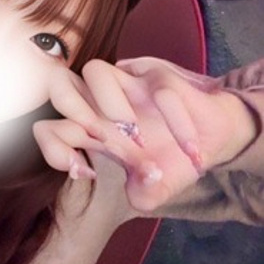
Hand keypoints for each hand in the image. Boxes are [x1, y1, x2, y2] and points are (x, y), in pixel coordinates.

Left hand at [33, 57, 256, 211]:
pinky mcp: (159, 75)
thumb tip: (140, 192)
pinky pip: (160, 88)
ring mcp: (128, 84)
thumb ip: (145, 194)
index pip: (49, 128)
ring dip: (110, 104)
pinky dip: (176, 123)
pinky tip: (190, 150)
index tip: (86, 173)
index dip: (55, 150)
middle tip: (103, 140)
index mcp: (90, 129)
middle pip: (59, 85)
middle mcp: (102, 103)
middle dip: (73, 112)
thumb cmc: (171, 157)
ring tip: (137, 136)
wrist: (213, 137)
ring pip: (95, 70)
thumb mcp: (156, 186)